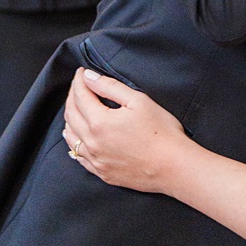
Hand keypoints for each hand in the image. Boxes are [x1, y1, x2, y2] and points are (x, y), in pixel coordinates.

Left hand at [62, 69, 186, 194]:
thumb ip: (110, 87)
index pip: (80, 96)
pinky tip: (76, 136)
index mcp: (99, 122)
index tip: (81, 72)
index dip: (79, 81)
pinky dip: (74, 142)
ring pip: (70, 136)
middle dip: (73, 96)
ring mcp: (96, 160)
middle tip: (79, 85)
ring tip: (76, 107)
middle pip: (71, 114)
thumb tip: (89, 77)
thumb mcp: (138, 101)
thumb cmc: (162, 133)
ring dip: (70, 118)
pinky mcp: (102, 173)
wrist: (175, 167)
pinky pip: (78, 156)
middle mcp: (92, 143)